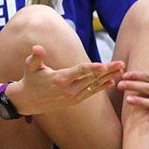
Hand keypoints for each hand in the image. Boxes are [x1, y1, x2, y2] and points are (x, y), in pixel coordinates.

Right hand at [9, 45, 124, 114]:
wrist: (27, 101)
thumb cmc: (29, 80)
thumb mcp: (30, 67)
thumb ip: (36, 57)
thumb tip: (37, 48)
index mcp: (59, 79)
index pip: (79, 72)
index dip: (92, 68)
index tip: (104, 65)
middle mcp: (68, 89)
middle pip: (91, 78)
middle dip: (107, 71)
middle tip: (121, 64)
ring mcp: (72, 96)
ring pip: (94, 86)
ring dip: (108, 78)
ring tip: (121, 71)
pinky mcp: (74, 101)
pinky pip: (90, 93)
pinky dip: (101, 88)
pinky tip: (111, 82)